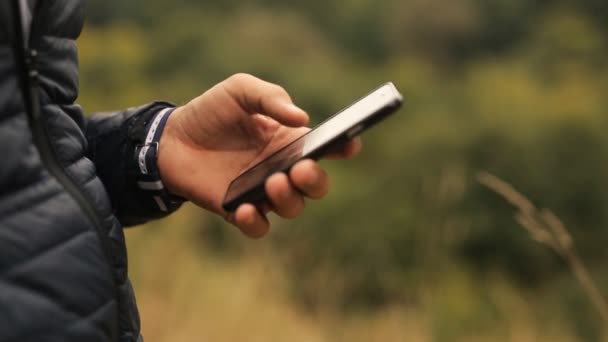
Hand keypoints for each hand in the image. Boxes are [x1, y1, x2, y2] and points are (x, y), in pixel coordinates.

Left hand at [157, 74, 360, 236]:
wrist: (170, 138)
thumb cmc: (210, 112)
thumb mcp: (239, 90)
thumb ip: (270, 98)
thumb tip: (302, 120)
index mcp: (289, 140)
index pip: (326, 147)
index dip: (344, 147)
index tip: (350, 144)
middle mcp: (282, 168)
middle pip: (316, 185)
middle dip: (315, 180)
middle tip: (300, 169)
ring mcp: (262, 192)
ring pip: (293, 207)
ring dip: (289, 198)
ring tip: (272, 181)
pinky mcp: (238, 210)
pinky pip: (258, 226)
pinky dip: (256, 222)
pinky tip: (245, 208)